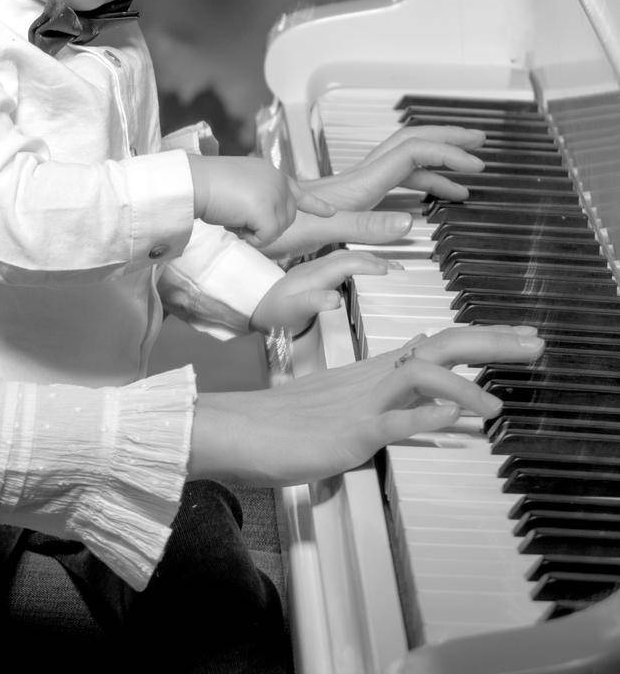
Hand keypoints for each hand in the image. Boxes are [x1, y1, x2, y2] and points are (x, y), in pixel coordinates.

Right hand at [187, 154, 334, 249]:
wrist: (195, 181)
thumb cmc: (207, 184)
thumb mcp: (241, 185)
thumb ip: (258, 195)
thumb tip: (261, 215)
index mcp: (272, 174)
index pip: (299, 193)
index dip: (316, 206)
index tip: (331, 212)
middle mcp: (279, 182)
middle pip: (286, 221)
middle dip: (264, 227)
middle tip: (237, 216)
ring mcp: (276, 195)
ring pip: (277, 231)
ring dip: (253, 232)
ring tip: (233, 214)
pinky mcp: (269, 210)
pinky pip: (266, 238)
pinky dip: (249, 238)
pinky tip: (234, 222)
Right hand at [189, 324, 543, 487]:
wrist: (235, 430)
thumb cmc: (283, 422)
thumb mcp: (343, 402)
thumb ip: (384, 388)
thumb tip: (424, 368)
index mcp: (375, 372)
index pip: (438, 344)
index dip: (483, 339)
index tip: (520, 337)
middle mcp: (374, 378)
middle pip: (443, 346)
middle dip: (493, 343)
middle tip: (535, 343)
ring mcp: (362, 402)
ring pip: (422, 375)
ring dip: (466, 387)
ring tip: (497, 406)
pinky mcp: (348, 432)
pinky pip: (393, 420)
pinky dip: (426, 417)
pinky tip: (453, 419)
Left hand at [250, 250, 387, 333]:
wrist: (255, 306)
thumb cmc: (274, 313)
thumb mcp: (291, 311)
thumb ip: (312, 303)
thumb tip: (335, 299)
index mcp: (312, 275)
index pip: (344, 263)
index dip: (366, 265)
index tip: (387, 270)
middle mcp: (314, 267)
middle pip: (348, 257)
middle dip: (374, 260)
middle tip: (398, 269)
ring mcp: (314, 268)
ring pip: (344, 258)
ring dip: (367, 260)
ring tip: (388, 267)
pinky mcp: (314, 273)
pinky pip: (340, 263)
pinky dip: (357, 263)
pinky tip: (364, 269)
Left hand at [262, 124, 486, 258]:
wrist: (245, 223)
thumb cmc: (277, 229)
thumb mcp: (321, 233)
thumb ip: (365, 226)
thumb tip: (410, 220)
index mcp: (360, 182)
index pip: (412, 152)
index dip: (446, 152)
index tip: (475, 163)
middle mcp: (361, 177)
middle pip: (411, 143)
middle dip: (447, 138)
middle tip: (480, 139)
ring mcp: (356, 186)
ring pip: (405, 162)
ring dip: (438, 163)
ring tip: (467, 176)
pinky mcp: (351, 198)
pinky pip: (394, 182)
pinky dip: (419, 184)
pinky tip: (429, 200)